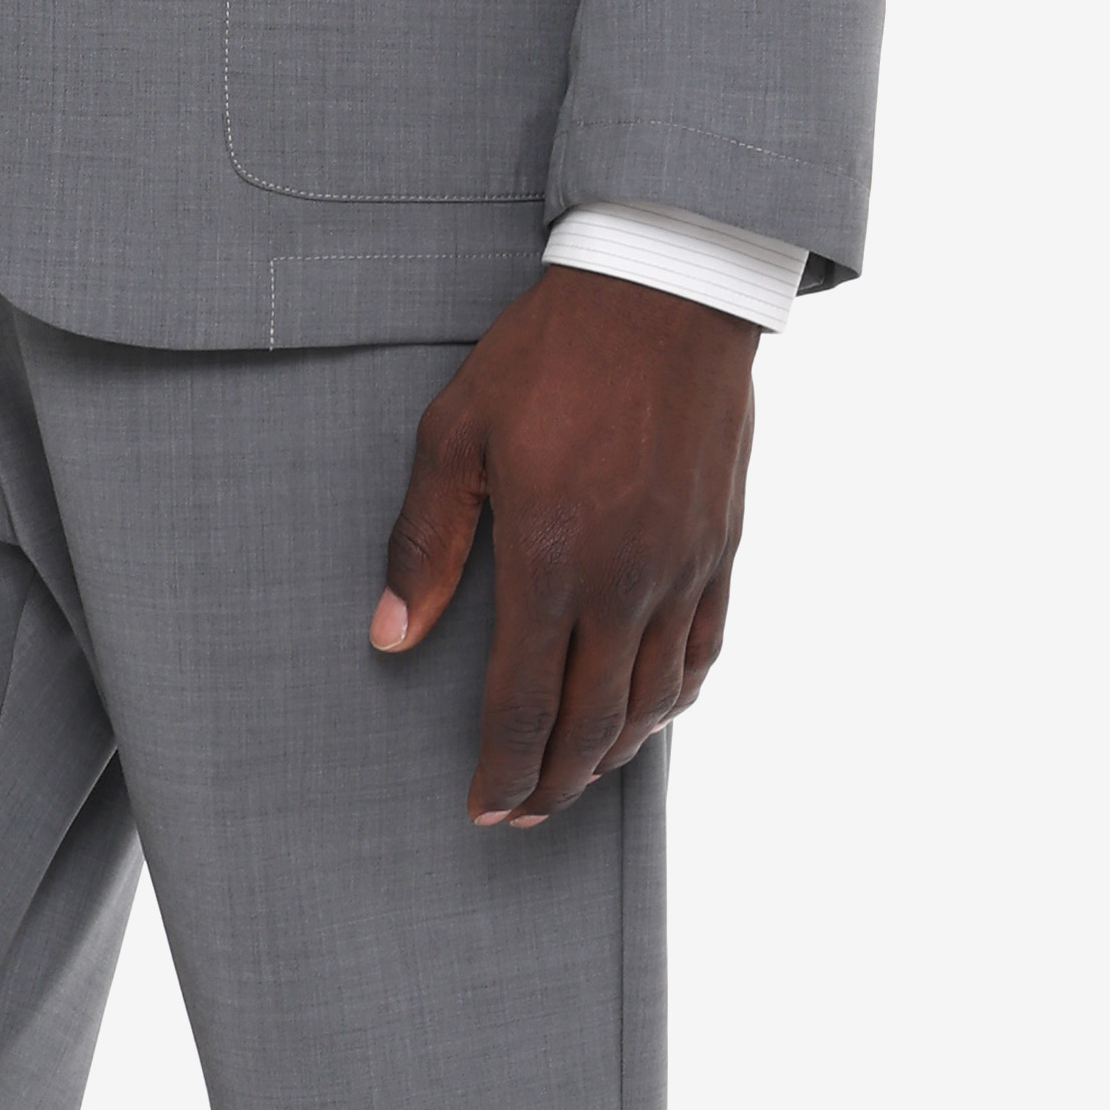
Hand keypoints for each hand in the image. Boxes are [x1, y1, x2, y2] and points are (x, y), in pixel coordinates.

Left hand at [372, 269, 757, 823]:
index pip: (524, 704)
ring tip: (576, 780)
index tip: (480, 807)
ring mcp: (681, 570)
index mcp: (552, 560)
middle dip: (553, 784)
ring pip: (653, 701)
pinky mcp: (719, 548)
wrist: (664, 293)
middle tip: (520, 816)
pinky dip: (673, 701)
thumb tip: (389, 634)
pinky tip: (647, 714)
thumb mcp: (455, 434)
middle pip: (593, 724)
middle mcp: (626, 583)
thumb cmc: (548, 355)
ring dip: (612, 755)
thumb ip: (424, 543)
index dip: (501, 770)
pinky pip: (704, 652)